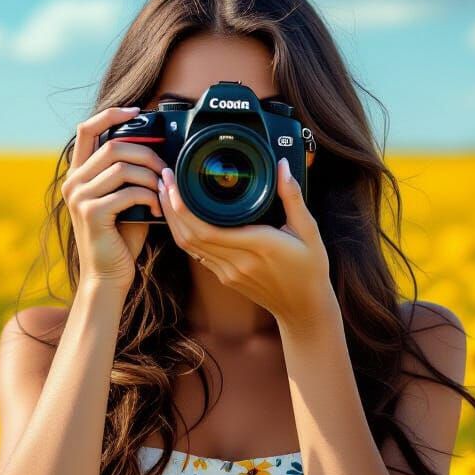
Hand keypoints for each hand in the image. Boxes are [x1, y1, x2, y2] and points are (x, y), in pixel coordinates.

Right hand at [62, 105, 166, 291]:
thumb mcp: (125, 199)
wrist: (109, 275)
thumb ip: (131, 175)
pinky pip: (127, 192)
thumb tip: (157, 151)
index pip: (86, 129)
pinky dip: (149, 197)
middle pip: (113, 146)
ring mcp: (79, 197)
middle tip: (164, 169)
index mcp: (78, 174)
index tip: (137, 111)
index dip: (111, 114)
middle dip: (146, 154)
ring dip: (151, 178)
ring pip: (122, 168)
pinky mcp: (91, 213)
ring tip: (163, 191)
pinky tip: (158, 209)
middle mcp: (73, 182)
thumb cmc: (120, 237)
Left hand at [156, 156, 332, 324]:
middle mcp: (238, 262)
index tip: (176, 181)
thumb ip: (293, 197)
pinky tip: (180, 216)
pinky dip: (184, 233)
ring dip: (173, 219)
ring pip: (188, 246)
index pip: (207, 228)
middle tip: (165, 178)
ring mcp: (228, 272)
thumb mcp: (308, 231)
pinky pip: (197, 253)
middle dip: (171, 205)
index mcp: (258, 246)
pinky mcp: (225, 277)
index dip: (183, 206)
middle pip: (189, 235)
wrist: (303, 308)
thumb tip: (283, 167)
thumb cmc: (310, 268)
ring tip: (166, 192)